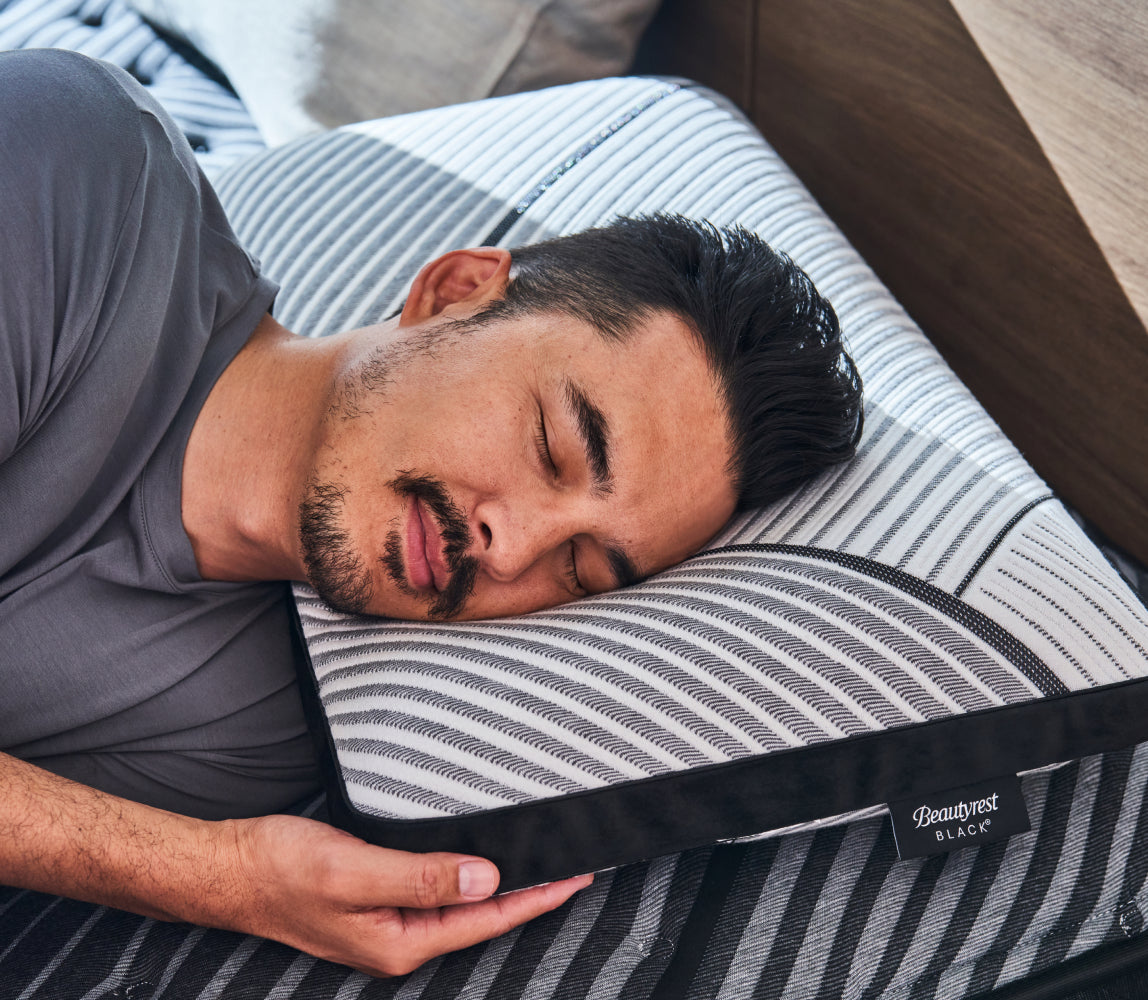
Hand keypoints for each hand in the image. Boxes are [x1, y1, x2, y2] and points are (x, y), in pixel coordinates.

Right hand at [219, 813, 591, 977]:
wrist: (230, 866)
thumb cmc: (281, 871)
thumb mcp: (354, 872)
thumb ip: (421, 877)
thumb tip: (485, 879)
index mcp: (400, 942)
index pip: (486, 920)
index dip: (534, 898)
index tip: (575, 877)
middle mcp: (399, 938)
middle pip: (480, 916)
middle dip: (527, 893)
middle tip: (571, 866)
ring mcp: (387, 921)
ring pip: (459, 902)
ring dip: (499, 882)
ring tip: (539, 862)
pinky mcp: (375, 898)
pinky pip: (435, 888)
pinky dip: (465, 872)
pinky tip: (478, 858)